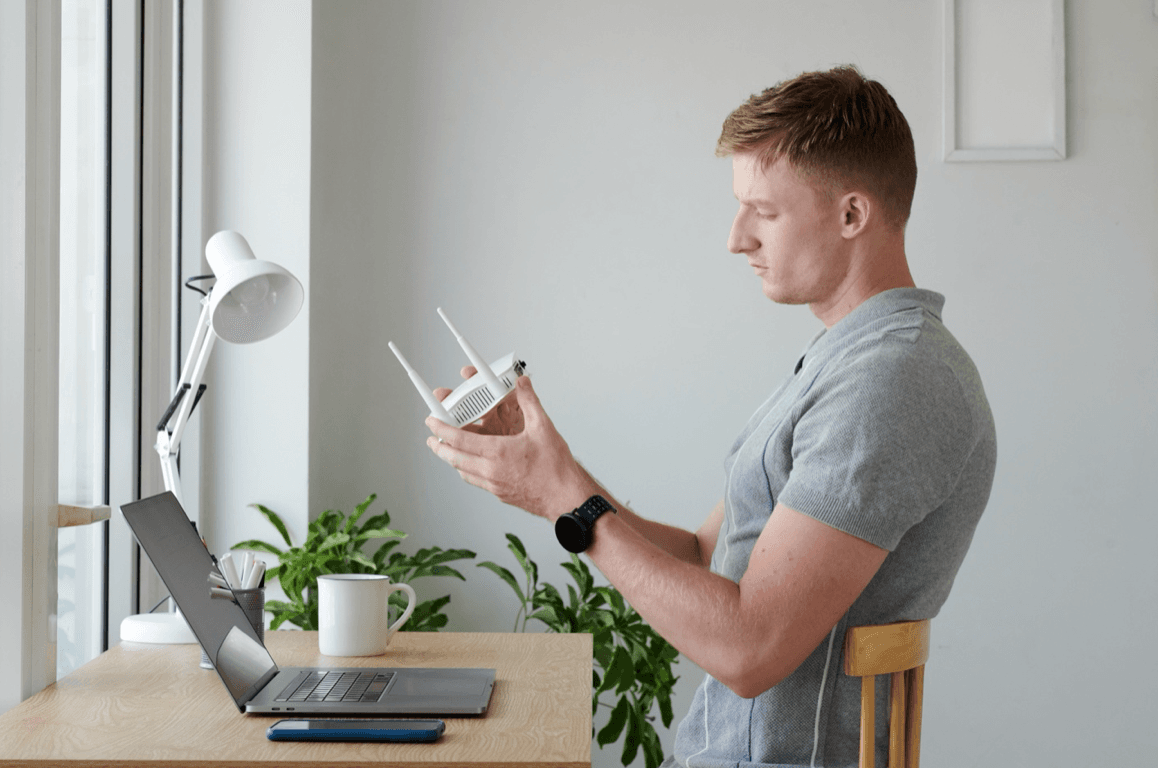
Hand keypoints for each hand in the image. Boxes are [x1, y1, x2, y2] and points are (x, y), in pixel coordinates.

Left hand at [425, 376, 593, 520]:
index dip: (441, 429)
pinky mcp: (499, 494)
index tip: (432, 422)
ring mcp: (493, 485)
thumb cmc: (556, 468)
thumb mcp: (543, 428)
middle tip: (431, 438)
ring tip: (446, 450)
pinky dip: (467, 470)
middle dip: (439, 446)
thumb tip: (523, 383)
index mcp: (497, 452)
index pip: (459, 439)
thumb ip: (530, 401)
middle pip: (453, 458)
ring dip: (452, 459)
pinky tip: (471, 465)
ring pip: (463, 471)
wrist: (566, 498)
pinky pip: (475, 480)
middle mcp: (490, 470)